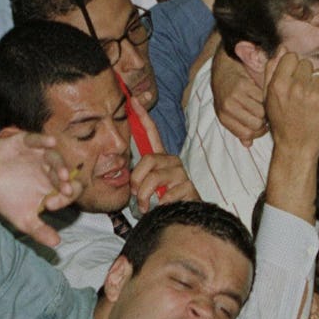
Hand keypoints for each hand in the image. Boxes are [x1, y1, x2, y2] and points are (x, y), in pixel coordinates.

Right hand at [0, 131, 80, 246]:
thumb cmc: (6, 195)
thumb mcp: (22, 218)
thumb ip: (39, 230)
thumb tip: (56, 244)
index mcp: (53, 187)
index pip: (67, 192)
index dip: (64, 199)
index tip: (51, 206)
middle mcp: (50, 170)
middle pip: (64, 175)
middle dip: (66, 183)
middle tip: (65, 190)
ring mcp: (39, 154)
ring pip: (54, 157)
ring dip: (59, 164)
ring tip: (62, 175)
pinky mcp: (25, 142)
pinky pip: (37, 139)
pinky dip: (44, 140)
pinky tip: (52, 142)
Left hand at [128, 98, 198, 212]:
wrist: (186, 218)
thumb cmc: (163, 202)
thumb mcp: (149, 187)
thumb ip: (140, 179)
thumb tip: (130, 182)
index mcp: (161, 159)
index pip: (152, 133)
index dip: (142, 116)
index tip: (134, 100)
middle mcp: (172, 161)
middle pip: (148, 160)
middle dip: (136, 180)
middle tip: (136, 195)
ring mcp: (181, 173)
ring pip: (154, 179)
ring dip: (144, 197)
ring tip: (145, 207)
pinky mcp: (188, 187)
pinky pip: (166, 195)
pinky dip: (159, 206)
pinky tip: (162, 208)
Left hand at [211, 47, 267, 146]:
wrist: (224, 68)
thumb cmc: (228, 93)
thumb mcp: (228, 113)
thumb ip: (238, 129)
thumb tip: (248, 144)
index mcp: (224, 118)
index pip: (247, 134)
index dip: (258, 133)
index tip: (263, 127)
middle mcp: (227, 108)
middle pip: (256, 124)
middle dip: (264, 121)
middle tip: (265, 115)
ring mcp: (235, 96)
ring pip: (261, 111)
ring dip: (265, 109)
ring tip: (262, 104)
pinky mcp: (243, 85)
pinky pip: (261, 97)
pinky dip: (264, 97)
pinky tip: (261, 94)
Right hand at [263, 47, 318, 161]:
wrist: (296, 148)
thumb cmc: (282, 124)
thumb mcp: (268, 99)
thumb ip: (272, 72)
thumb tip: (282, 49)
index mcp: (279, 85)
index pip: (292, 57)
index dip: (293, 67)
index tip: (294, 78)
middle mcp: (297, 88)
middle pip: (307, 64)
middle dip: (306, 76)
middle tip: (302, 94)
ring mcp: (315, 96)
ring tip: (312, 102)